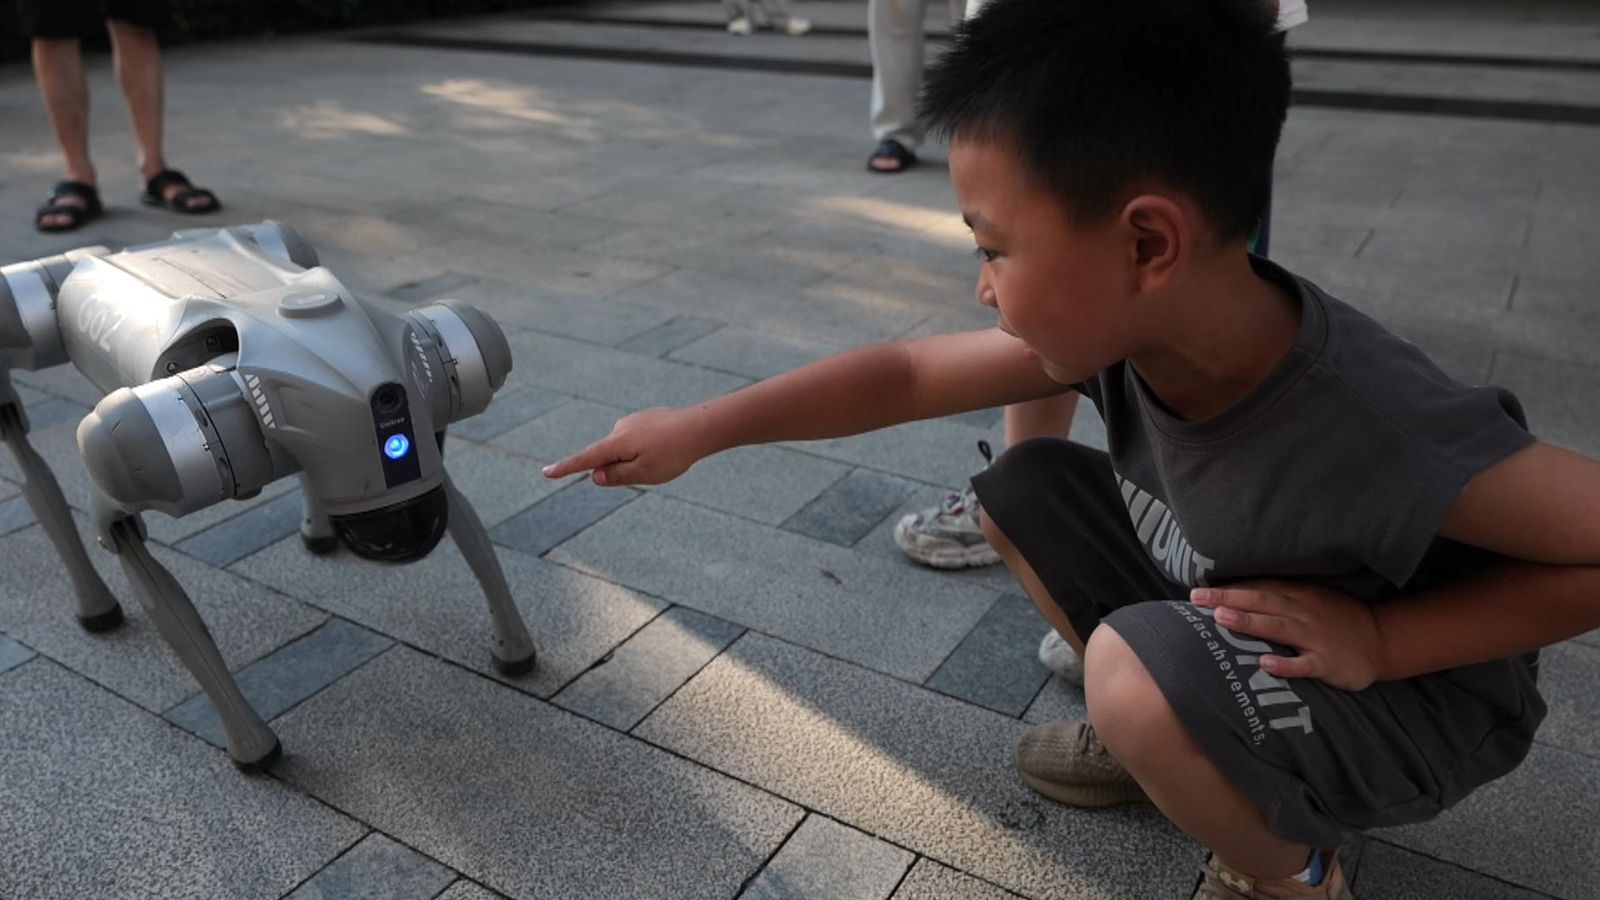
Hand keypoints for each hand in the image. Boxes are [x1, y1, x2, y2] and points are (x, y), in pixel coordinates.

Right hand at [542, 407, 709, 486]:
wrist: (700, 427)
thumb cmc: (672, 453)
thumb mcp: (643, 473)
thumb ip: (616, 476)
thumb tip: (595, 475)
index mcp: (616, 443)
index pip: (584, 459)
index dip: (565, 468)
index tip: (546, 473)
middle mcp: (620, 429)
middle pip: (609, 457)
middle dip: (623, 469)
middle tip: (654, 470)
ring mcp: (633, 421)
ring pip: (626, 450)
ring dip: (638, 459)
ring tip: (665, 458)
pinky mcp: (645, 419)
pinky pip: (638, 441)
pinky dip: (647, 450)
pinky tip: (667, 448)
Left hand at [1190, 581, 1387, 691]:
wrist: (1380, 641)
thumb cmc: (1335, 619)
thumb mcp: (1310, 599)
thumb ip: (1278, 596)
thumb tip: (1234, 594)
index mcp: (1299, 595)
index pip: (1259, 589)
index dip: (1230, 589)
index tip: (1198, 590)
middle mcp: (1304, 612)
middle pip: (1262, 602)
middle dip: (1229, 599)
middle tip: (1197, 598)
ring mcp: (1316, 637)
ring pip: (1279, 628)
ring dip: (1249, 622)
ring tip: (1220, 618)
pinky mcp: (1327, 663)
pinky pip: (1304, 664)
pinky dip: (1286, 664)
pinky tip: (1265, 664)